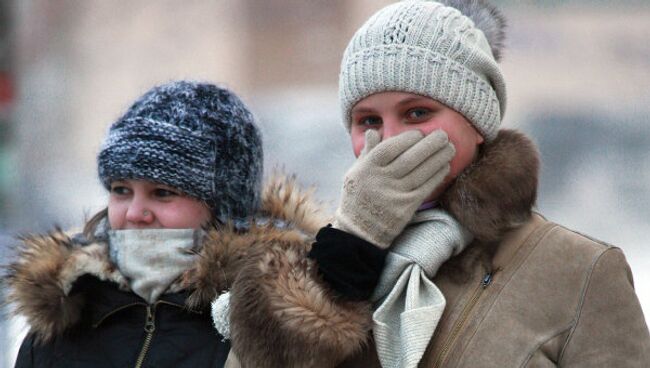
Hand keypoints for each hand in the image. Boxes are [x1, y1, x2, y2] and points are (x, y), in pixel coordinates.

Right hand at [333, 129, 454, 247]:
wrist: (359, 230)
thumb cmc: (358, 196)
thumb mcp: (355, 172)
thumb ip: (367, 152)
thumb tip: (374, 132)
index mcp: (367, 168)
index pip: (390, 148)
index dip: (408, 138)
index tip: (419, 133)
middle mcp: (381, 180)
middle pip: (410, 158)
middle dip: (430, 144)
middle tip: (443, 135)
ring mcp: (395, 195)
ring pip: (421, 172)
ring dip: (439, 158)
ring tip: (450, 148)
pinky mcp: (406, 208)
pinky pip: (425, 187)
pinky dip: (437, 175)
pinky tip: (445, 166)